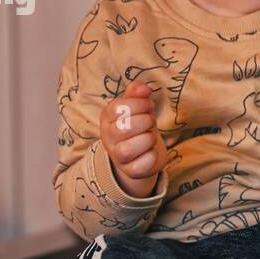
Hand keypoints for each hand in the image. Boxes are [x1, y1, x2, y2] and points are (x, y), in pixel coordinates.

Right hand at [100, 81, 168, 198]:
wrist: (142, 153)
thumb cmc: (139, 126)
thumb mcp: (137, 106)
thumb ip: (137, 94)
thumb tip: (143, 88)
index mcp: (107, 117)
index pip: (119, 107)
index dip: (139, 104)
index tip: (148, 106)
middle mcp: (108, 136)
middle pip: (125, 128)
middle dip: (145, 122)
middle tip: (150, 122)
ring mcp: (117, 155)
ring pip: (129, 149)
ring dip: (148, 140)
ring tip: (149, 137)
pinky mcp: (130, 170)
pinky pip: (141, 165)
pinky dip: (151, 157)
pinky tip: (151, 151)